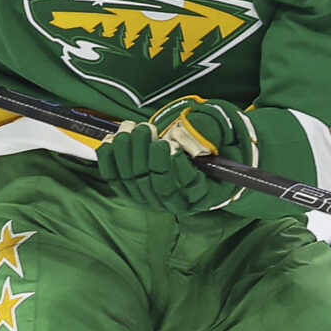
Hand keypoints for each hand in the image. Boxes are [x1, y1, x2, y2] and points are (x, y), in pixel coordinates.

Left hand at [92, 98, 255, 212]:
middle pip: (155, 184)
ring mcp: (151, 199)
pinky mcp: (131, 191)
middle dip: (146, 153)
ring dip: (128, 151)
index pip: (188, 187)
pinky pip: (115, 179)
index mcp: (202, 194)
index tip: (168, 146)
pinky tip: (111, 140)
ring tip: (131, 127)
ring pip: (134, 180)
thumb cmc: (208, 151)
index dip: (175, 168)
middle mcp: (175, 202)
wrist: (194, 163)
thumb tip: (187, 134)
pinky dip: (110, 159)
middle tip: (146, 128)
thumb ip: (210, 135)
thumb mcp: (221, 141)